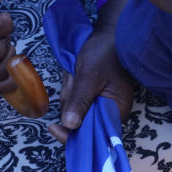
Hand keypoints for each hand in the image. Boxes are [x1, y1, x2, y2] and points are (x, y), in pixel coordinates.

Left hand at [50, 17, 133, 142]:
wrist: (108, 36)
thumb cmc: (104, 53)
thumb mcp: (89, 76)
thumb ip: (80, 101)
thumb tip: (69, 126)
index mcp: (117, 111)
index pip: (95, 135)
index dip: (73, 135)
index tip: (54, 128)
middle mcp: (110, 112)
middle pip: (80, 122)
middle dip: (71, 101)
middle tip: (74, 80)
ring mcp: (100, 104)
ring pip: (74, 109)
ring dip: (69, 92)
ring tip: (75, 72)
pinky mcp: (92, 96)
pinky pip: (74, 100)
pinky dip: (71, 88)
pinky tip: (75, 73)